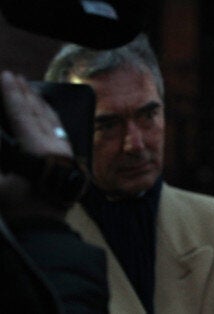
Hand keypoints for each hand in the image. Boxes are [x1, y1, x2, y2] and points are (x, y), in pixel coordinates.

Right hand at [1, 70, 76, 215]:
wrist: (48, 228)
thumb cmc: (20, 208)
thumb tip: (2, 144)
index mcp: (38, 150)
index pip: (22, 115)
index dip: (12, 95)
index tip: (5, 76)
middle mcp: (56, 147)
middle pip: (40, 113)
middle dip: (26, 93)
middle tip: (15, 77)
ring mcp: (67, 154)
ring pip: (53, 121)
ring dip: (40, 103)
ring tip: (31, 90)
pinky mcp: (71, 162)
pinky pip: (60, 132)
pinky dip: (51, 119)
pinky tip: (48, 116)